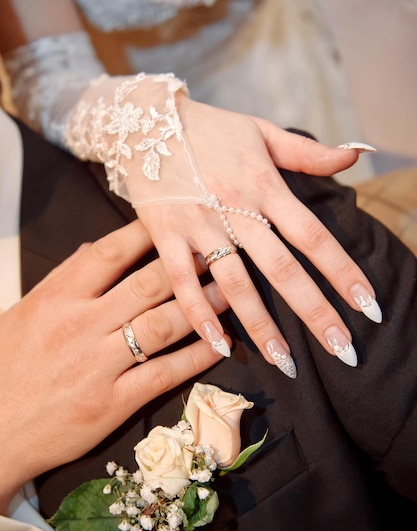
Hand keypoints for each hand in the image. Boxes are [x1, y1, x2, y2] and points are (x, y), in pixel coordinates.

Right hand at [0, 220, 227, 512]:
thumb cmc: (6, 369)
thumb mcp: (24, 314)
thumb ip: (62, 281)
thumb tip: (95, 250)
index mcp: (56, 298)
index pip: (109, 253)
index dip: (148, 233)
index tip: (176, 222)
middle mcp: (80, 325)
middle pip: (147, 285)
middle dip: (189, 266)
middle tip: (219, 251)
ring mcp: (99, 365)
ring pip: (163, 325)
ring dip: (202, 307)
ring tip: (229, 293)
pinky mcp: (113, 402)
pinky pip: (165, 373)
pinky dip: (197, 357)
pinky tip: (220, 345)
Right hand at [133, 97, 380, 375]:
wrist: (145, 120)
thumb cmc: (210, 130)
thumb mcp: (262, 130)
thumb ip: (309, 151)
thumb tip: (357, 155)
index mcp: (264, 185)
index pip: (313, 235)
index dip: (343, 271)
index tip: (369, 305)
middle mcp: (235, 210)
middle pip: (282, 269)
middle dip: (315, 313)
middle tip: (343, 351)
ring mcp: (199, 227)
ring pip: (235, 285)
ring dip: (261, 327)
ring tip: (285, 363)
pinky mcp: (166, 237)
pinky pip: (183, 283)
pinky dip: (200, 316)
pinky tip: (220, 347)